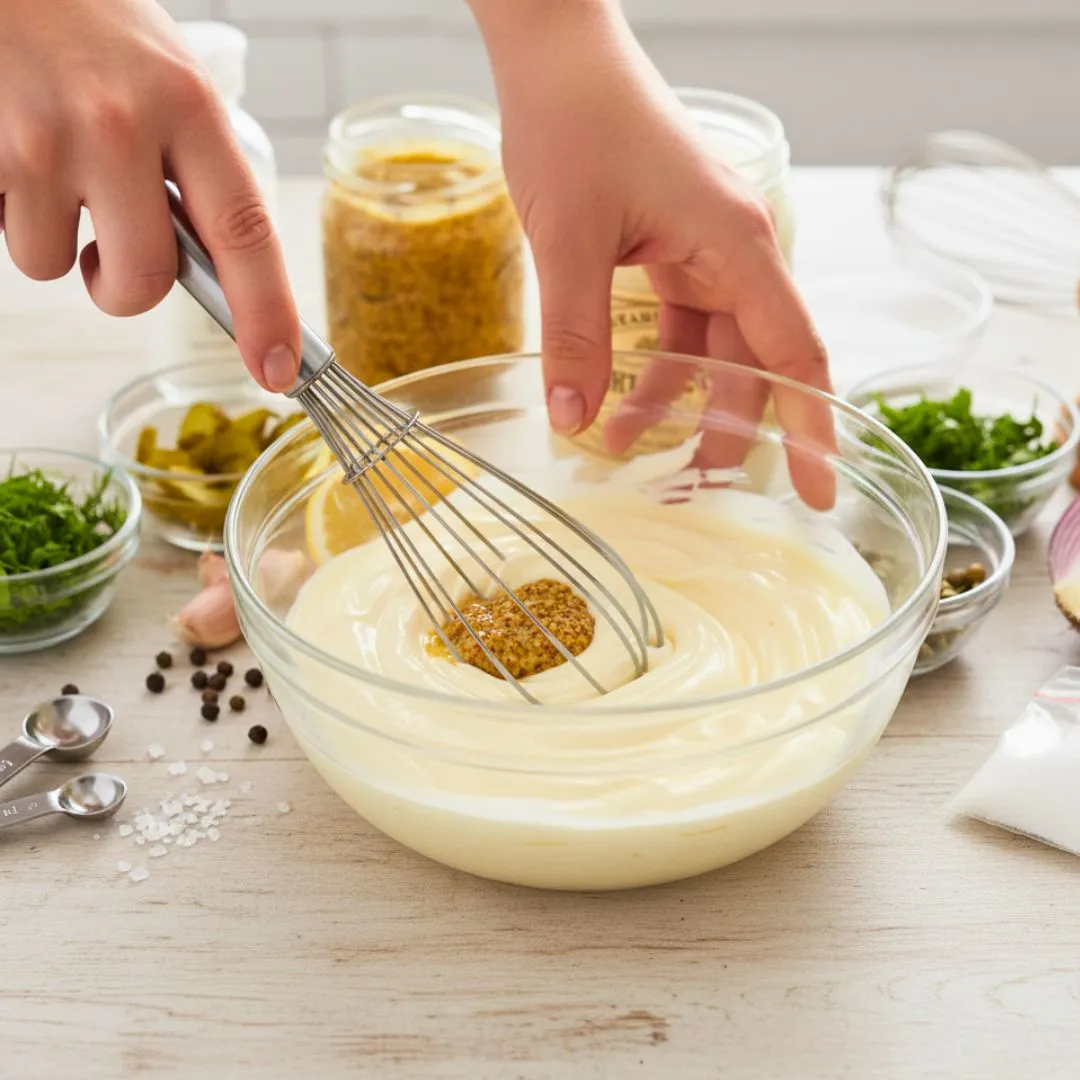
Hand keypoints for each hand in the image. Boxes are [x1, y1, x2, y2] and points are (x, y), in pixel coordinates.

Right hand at [0, 0, 299, 390]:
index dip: (267, 313)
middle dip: (121, 289)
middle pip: (143, 281)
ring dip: (49, 236)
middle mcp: (119, 124)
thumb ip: (197, 172)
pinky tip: (9, 149)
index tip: (278, 371)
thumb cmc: (94, 31)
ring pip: (51, 264)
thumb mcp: (172, 83)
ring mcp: (41, 137)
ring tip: (45, 165)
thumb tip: (218, 273)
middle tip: (107, 250)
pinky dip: (3, 206)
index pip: (245, 233)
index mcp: (189, 107)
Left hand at [470, 0, 833, 507]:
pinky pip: (676, 332)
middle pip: (754, 366)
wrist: (557, 60)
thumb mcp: (570, 242)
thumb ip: (575, 336)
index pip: (796, 353)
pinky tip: (610, 406)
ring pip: (711, 355)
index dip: (812, 428)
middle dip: (726, 433)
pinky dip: (649, 372)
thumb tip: (573, 422)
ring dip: (674, 408)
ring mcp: (705, 256)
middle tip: (695, 497)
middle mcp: (735, 256)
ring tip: (626, 454)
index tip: (819, 492)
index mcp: (738, 247)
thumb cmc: (577, 126)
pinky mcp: (671, 255)